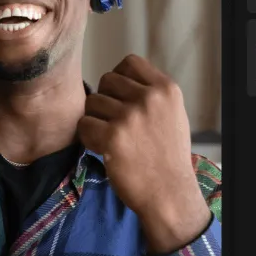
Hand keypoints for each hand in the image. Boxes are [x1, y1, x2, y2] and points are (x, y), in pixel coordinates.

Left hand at [77, 55, 209, 252]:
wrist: (169, 193)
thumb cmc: (166, 155)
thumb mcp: (172, 113)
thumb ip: (149, 92)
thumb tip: (117, 75)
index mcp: (166, 89)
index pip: (129, 62)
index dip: (120, 80)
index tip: (123, 100)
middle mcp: (149, 98)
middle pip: (106, 80)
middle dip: (106, 100)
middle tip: (116, 123)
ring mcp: (130, 117)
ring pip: (92, 102)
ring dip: (96, 120)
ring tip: (113, 138)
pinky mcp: (112, 137)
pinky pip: (83, 124)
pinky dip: (88, 137)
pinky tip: (104, 149)